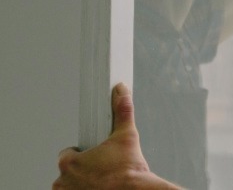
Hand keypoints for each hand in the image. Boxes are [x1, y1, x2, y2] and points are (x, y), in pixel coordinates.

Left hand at [53, 84, 178, 189]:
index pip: (68, 153)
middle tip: (102, 169)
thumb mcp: (127, 136)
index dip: (83, 153)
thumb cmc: (128, 172)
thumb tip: (121, 92)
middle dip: (83, 169)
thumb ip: (122, 112)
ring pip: (71, 185)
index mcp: (69, 162)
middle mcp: (63, 181)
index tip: (95, 156)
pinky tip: (101, 188)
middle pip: (69, 171)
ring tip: (102, 180)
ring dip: (82, 183)